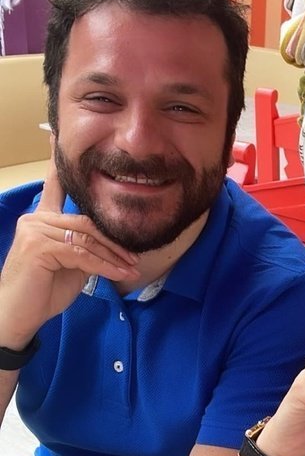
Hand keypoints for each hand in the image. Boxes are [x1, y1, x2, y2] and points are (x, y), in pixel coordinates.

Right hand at [0, 148, 138, 348]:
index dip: (58, 165)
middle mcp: (36, 219)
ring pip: (86, 237)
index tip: (59, 138)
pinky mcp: (39, 247)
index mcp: (41, 220)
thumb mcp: (70, 267)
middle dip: (113, 241)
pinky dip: (103, 265)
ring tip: (131, 268)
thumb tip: (109, 246)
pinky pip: (81, 253)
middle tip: (135, 256)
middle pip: (85, 221)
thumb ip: (84, 248)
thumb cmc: (42, 293)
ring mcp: (35, 231)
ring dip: (113, 256)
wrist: (18, 317)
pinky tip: (118, 274)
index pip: (55, 188)